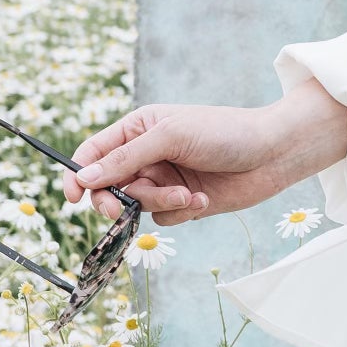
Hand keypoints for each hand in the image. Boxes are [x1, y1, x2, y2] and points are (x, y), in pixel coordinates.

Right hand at [65, 85, 346, 225]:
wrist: (273, 153)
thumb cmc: (224, 132)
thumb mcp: (170, 137)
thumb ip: (125, 158)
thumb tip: (82, 178)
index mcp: (139, 129)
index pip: (94, 153)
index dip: (78, 174)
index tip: (73, 196)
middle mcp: (148, 155)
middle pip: (108, 186)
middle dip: (114, 199)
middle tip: (122, 208)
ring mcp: (165, 179)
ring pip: (136, 205)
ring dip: (159, 203)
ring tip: (188, 194)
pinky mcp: (183, 202)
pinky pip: (162, 217)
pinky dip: (179, 212)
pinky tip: (203, 199)